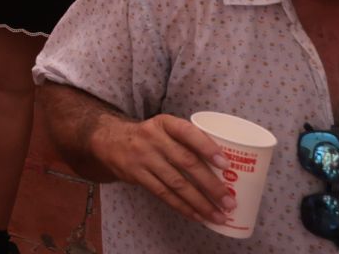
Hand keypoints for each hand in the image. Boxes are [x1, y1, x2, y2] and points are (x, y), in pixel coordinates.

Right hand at [91, 113, 236, 227]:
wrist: (109, 139)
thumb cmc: (149, 136)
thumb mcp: (164, 128)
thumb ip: (187, 141)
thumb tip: (224, 168)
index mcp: (164, 123)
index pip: (188, 133)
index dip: (207, 148)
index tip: (226, 164)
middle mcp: (153, 138)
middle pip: (186, 162)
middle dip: (210, 184)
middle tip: (229, 201)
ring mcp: (143, 157)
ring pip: (176, 183)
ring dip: (200, 202)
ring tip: (219, 215)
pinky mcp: (136, 175)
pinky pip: (163, 194)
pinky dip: (183, 207)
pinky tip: (198, 216)